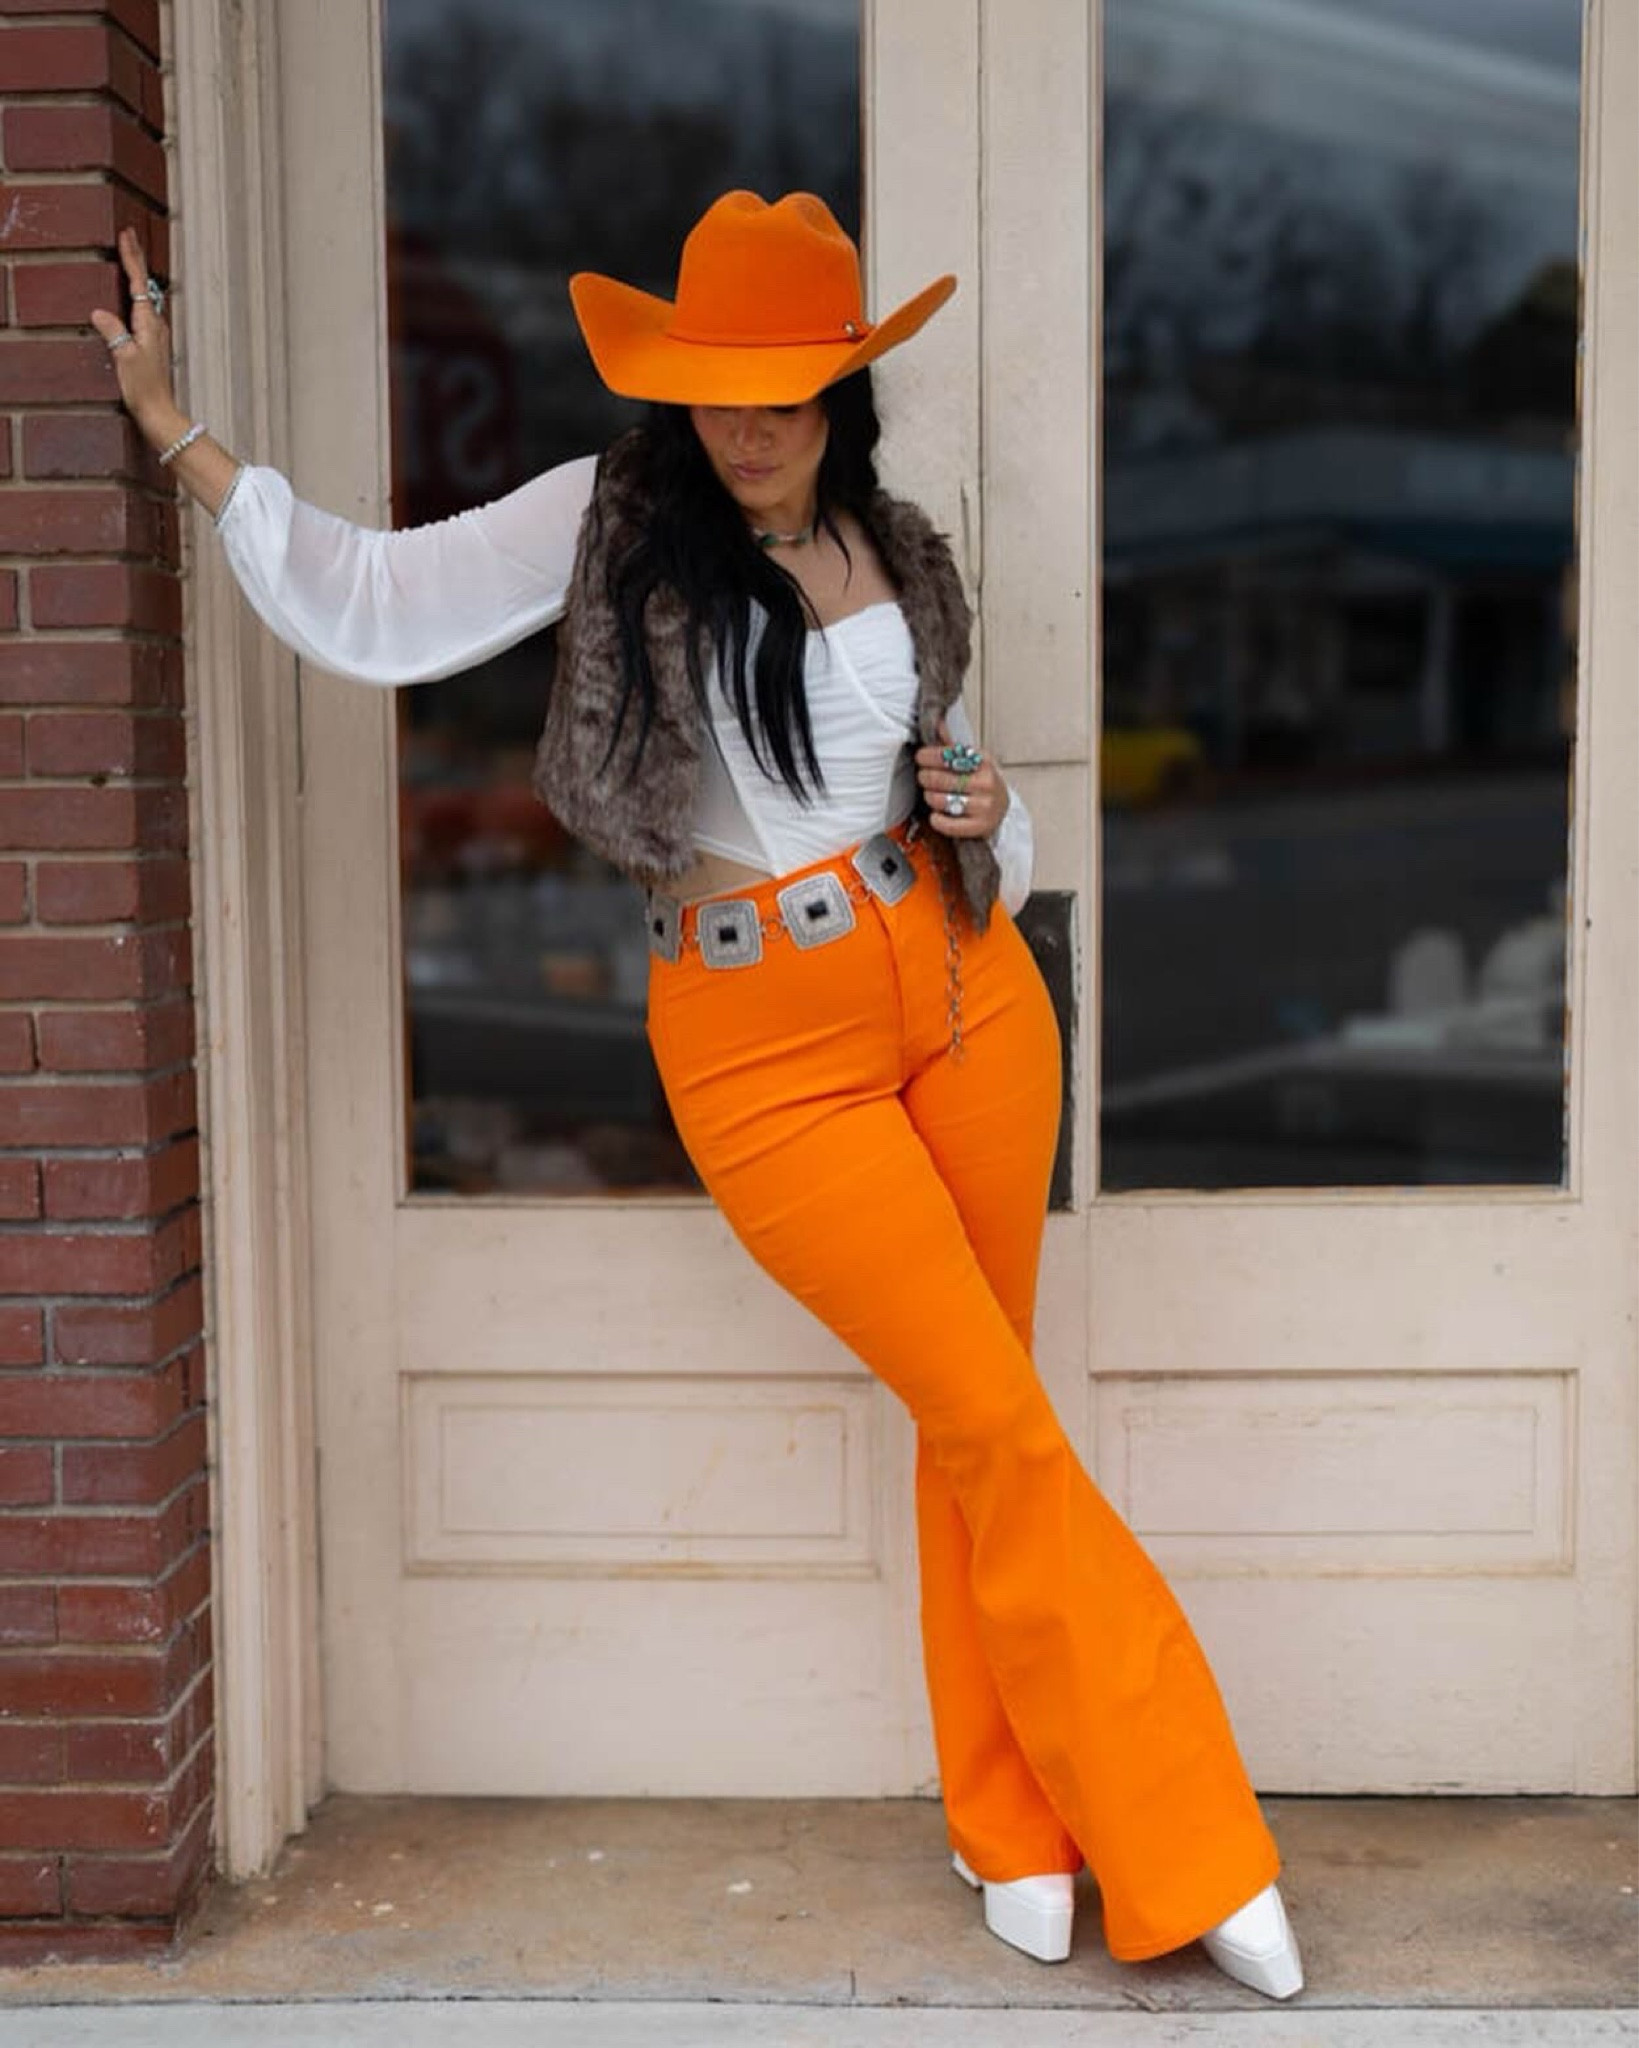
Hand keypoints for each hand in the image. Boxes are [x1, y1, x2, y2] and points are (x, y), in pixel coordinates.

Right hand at [89, 227, 182, 441]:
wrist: (159, 413)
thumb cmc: (144, 389)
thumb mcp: (124, 358)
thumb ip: (113, 332)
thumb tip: (100, 313)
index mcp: (148, 323)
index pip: (138, 282)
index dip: (131, 257)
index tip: (127, 234)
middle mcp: (155, 325)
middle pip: (144, 284)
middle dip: (135, 258)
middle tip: (129, 234)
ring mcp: (155, 334)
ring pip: (145, 295)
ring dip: (137, 274)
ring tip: (129, 255)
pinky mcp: (152, 344)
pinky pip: (143, 309)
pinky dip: (136, 293)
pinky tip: (132, 294)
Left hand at [916, 721, 1009, 836]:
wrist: (1000, 809)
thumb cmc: (981, 782)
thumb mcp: (971, 761)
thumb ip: (951, 745)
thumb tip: (936, 723)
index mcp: (983, 761)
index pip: (947, 755)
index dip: (928, 756)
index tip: (921, 758)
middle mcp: (986, 783)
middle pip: (940, 778)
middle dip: (925, 777)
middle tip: (924, 778)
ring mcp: (984, 806)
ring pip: (940, 800)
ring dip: (930, 797)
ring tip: (932, 795)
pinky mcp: (979, 827)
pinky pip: (946, 823)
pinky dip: (936, 819)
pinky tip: (937, 814)